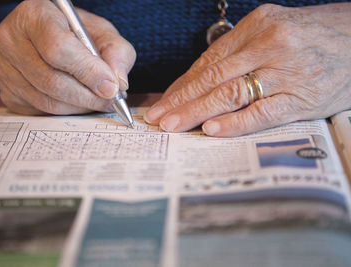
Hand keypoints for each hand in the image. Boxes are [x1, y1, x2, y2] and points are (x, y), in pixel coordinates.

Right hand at [0, 0, 135, 114]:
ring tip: (98, 101)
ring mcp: (3, 68)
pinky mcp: (6, 91)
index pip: (58, 49)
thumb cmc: (75, 32)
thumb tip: (118, 84)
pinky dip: (65, 111)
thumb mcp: (101, 32)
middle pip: (51, 80)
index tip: (111, 86)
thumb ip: (117, 52)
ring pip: (46, 101)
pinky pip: (39, 111)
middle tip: (110, 100)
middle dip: (87, 96)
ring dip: (79, 107)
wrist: (48, 36)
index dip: (87, 71)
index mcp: (34, 15)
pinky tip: (78, 102)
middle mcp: (10, 40)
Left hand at [144, 3, 350, 136]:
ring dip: (198, 112)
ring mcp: (286, 70)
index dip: (183, 84)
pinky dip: (236, 122)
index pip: (209, 61)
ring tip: (174, 126)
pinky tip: (213, 130)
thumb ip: (240, 54)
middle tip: (158, 117)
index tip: (165, 100)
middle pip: (214, 77)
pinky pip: (263, 112)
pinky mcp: (302, 96)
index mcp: (258, 26)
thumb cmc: (313, 38)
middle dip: (182, 100)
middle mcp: (269, 44)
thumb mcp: (274, 32)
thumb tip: (201, 82)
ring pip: (232, 94)